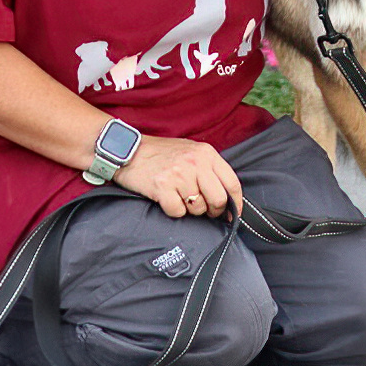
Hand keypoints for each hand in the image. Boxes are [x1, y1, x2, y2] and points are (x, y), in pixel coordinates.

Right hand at [113, 135, 242, 218]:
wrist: (128, 150)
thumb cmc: (161, 153)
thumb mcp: (190, 151)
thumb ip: (209, 169)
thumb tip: (227, 197)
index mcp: (206, 153)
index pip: (232, 183)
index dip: (236, 203)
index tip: (233, 214)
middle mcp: (195, 162)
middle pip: (218, 199)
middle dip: (213, 211)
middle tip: (204, 210)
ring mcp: (179, 174)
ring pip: (197, 208)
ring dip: (189, 209)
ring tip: (178, 195)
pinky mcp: (163, 187)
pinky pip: (178, 212)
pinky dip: (173, 210)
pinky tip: (166, 198)